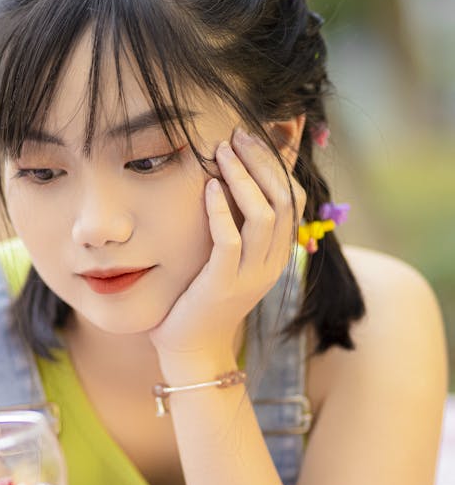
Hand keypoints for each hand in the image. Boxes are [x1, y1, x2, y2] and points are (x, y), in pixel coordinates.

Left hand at [149, 127, 306, 376]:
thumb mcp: (227, 259)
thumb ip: (236, 226)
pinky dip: (221, 210)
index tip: (256, 135)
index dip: (280, 164)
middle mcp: (271, 265)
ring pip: (262, 216)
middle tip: (238, 134)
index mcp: (276, 256)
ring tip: (222, 150)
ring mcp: (250, 276)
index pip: (294, 200)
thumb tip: (233, 182)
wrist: (191, 350)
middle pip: (282, 200)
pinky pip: (230, 241)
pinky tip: (209, 187)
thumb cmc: (201, 300)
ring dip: (243, 178)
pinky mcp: (223, 285)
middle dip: (262, 161)